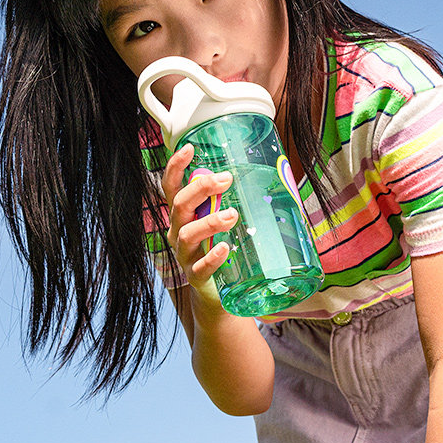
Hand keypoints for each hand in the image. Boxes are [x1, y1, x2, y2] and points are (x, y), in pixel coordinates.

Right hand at [162, 143, 237, 306]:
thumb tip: (271, 174)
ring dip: (209, 221)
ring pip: (187, 234)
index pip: (171, 187)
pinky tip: (223, 248)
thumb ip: (232, 202)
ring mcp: (185, 256)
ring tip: (232, 216)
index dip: (176, 166)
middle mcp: (178, 232)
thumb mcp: (222, 223)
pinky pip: (199, 267)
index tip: (190, 147)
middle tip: (226, 179)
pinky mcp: (195, 278)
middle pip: (179, 205)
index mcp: (183, 215)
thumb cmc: (223, 249)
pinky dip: (211, 257)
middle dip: (200, 189)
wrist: (216, 295)